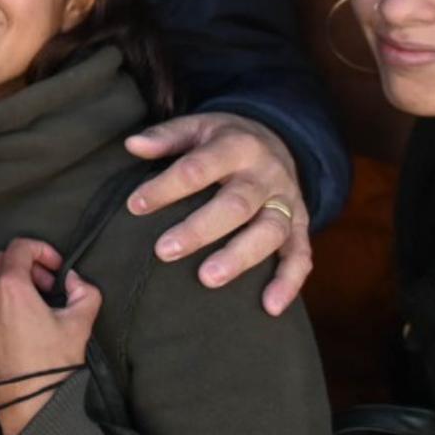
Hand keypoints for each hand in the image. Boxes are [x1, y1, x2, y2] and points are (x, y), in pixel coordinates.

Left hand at [0, 238, 99, 434]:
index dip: (41, 250)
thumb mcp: (79, 322)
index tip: (55, 267)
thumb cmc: (53, 363)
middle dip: (25, 265)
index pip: (19, 247)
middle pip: (0, 260)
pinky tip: (17, 323)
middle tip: (46, 286)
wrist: (29, 402)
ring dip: (10, 284)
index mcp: (9, 286)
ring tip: (33, 306)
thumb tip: (75, 280)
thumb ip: (84, 290)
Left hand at [124, 113, 311, 315]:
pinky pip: (301, 256)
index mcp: (238, 146)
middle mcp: (266, 175)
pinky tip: (270, 307)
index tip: (135, 206)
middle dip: (200, 229)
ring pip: (270, 231)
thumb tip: (133, 145)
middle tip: (164, 251)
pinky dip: (289, 282)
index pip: (199, 168)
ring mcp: (287, 202)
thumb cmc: (224, 140)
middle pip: (236, 204)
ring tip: (207, 279)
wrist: (278, 139)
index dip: (166, 187)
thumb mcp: (198, 127)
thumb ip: (167, 137)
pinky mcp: (301, 226)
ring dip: (240, 257)